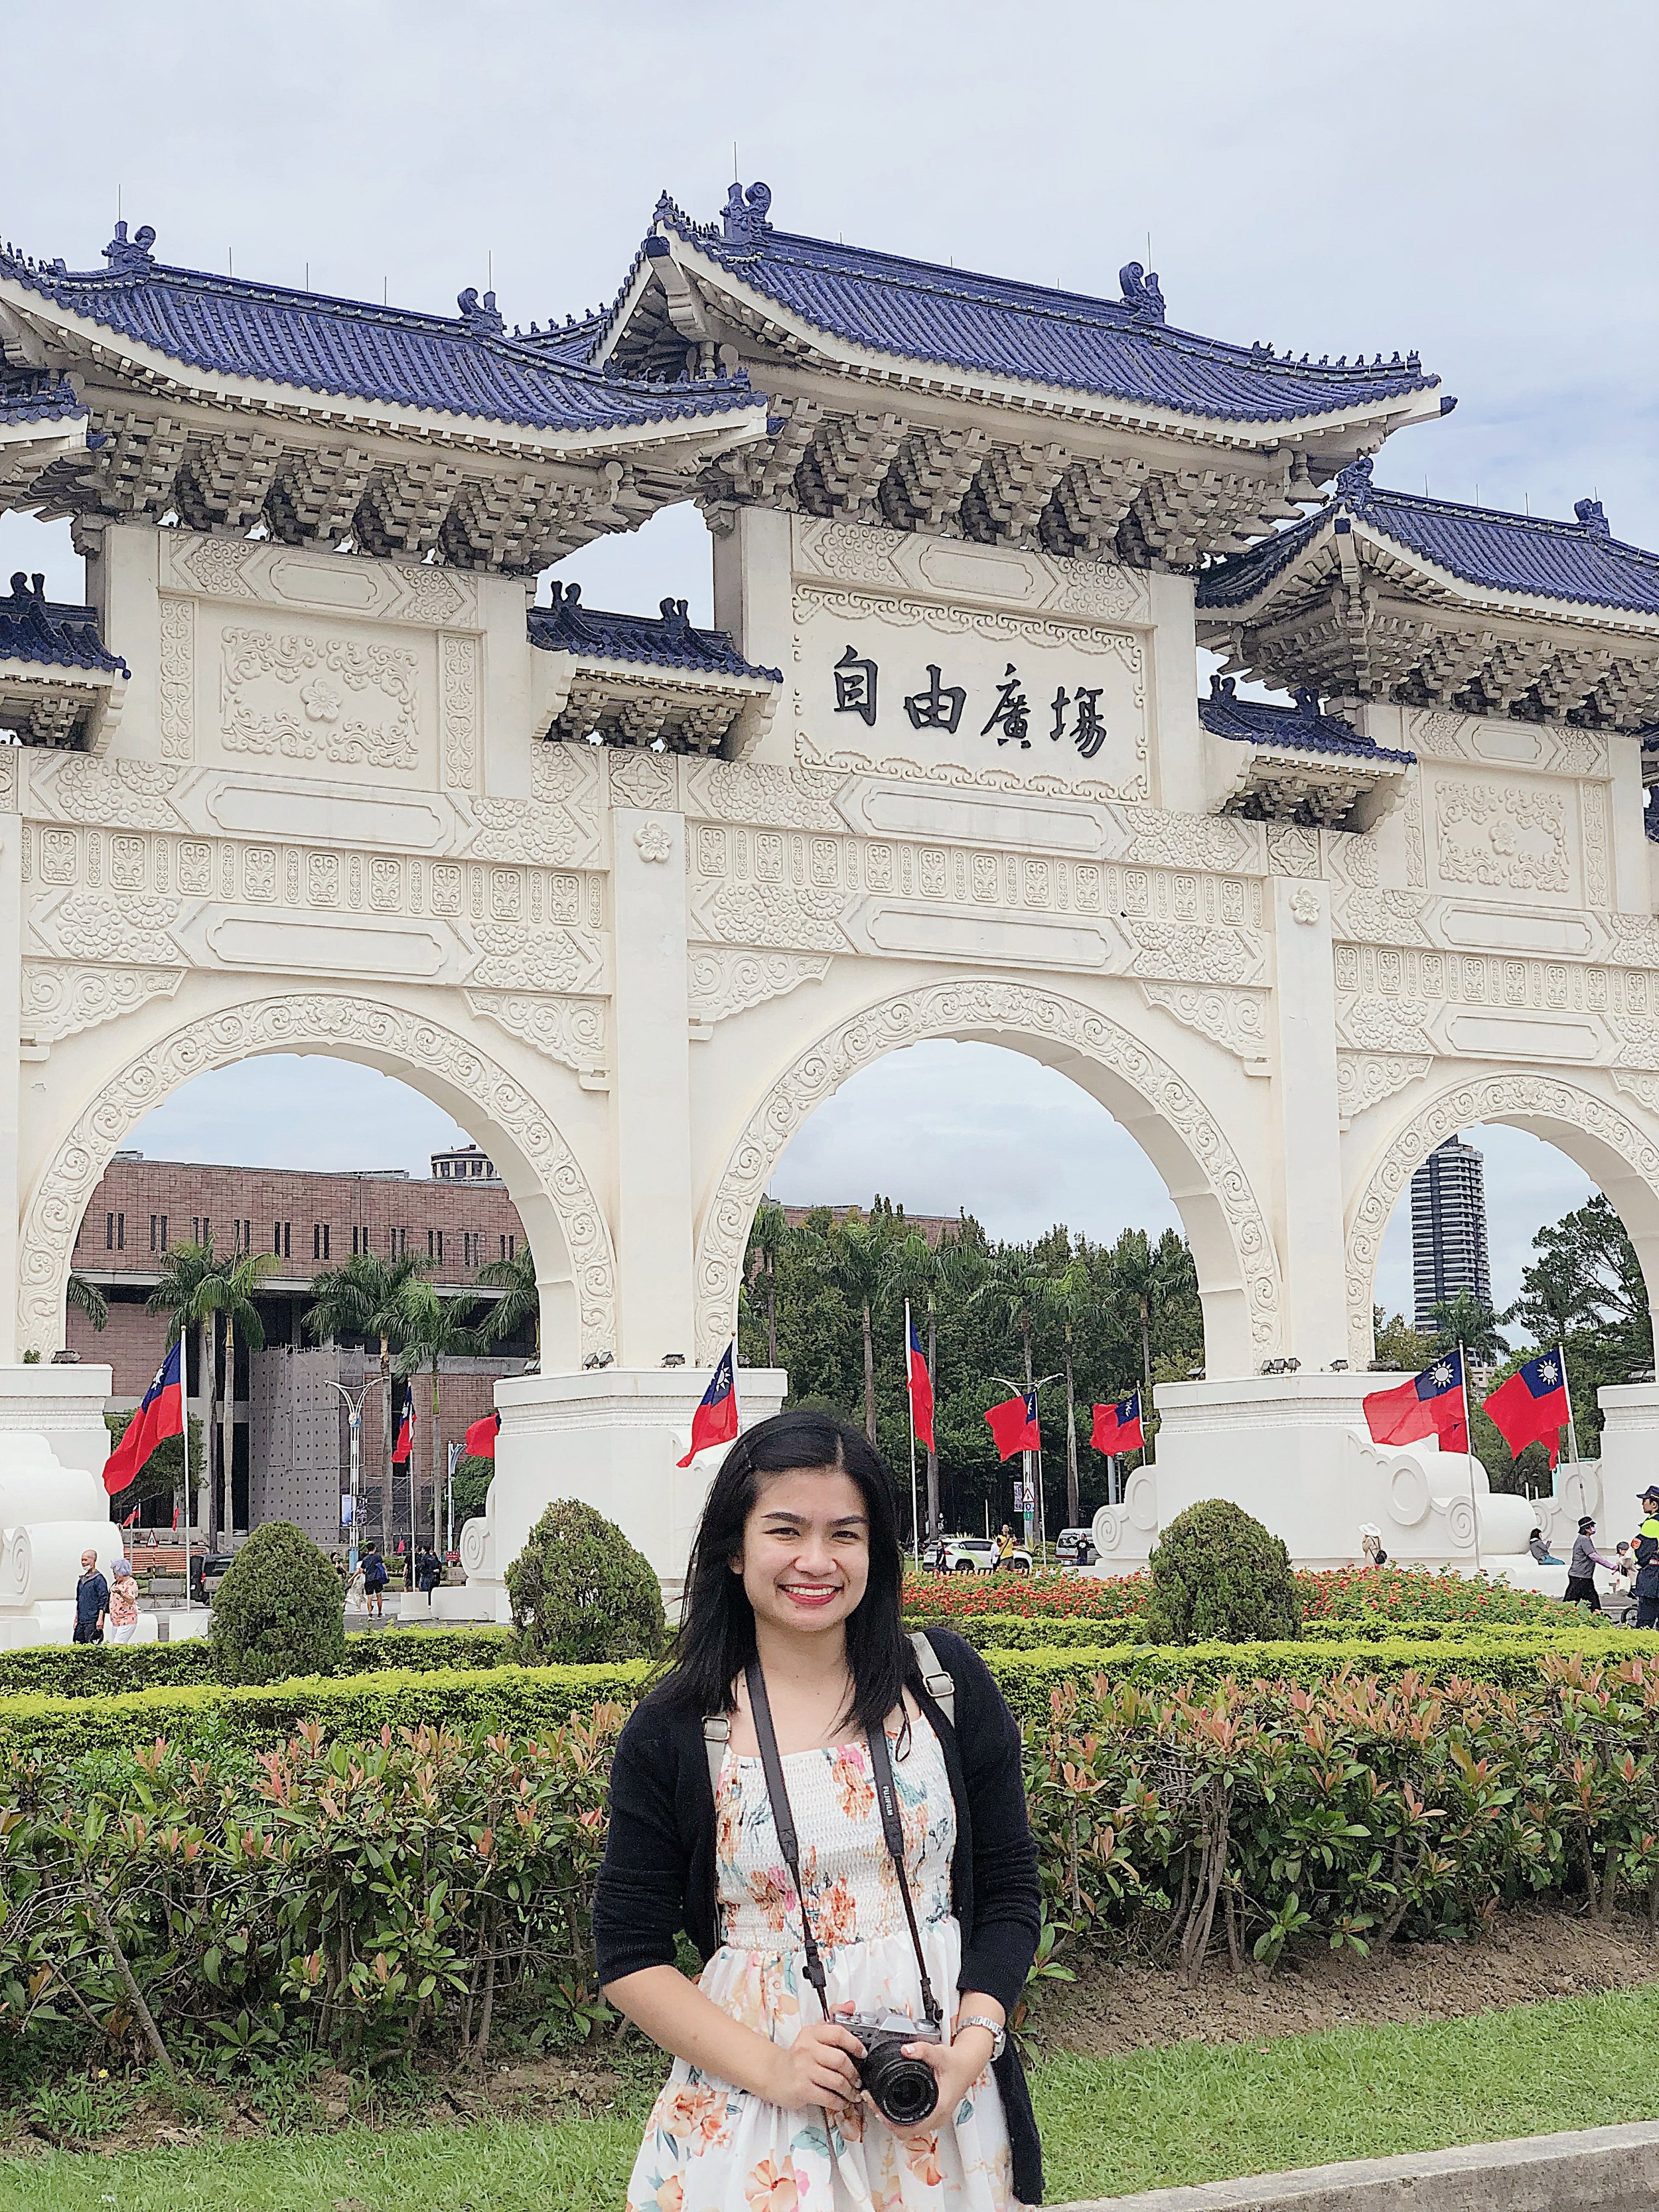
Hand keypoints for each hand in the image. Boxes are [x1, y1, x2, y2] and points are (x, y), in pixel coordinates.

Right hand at [764, 2016, 864, 2111]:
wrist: (773, 2074)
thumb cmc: (797, 2056)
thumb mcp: (813, 2034)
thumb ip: (833, 2020)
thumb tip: (850, 2005)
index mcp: (811, 2033)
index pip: (838, 2033)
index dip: (855, 2044)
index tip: (863, 2054)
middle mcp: (806, 2049)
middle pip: (840, 2060)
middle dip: (854, 2073)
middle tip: (858, 2080)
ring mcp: (803, 2070)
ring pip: (837, 2081)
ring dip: (849, 2090)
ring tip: (852, 2093)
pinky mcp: (802, 2089)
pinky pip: (828, 2097)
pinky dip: (840, 2102)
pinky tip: (842, 2102)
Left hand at [875, 2023, 995, 2142]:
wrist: (968, 2064)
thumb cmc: (957, 2063)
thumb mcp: (939, 2053)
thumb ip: (922, 2050)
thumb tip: (905, 2050)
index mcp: (938, 2108)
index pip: (909, 2127)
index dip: (890, 2121)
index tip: (877, 2108)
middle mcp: (937, 2117)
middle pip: (906, 2132)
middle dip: (887, 2121)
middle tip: (873, 2104)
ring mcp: (935, 2118)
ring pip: (910, 2131)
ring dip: (893, 2122)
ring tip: (879, 2105)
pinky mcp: (933, 2114)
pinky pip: (914, 2124)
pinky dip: (901, 2119)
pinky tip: (892, 2107)